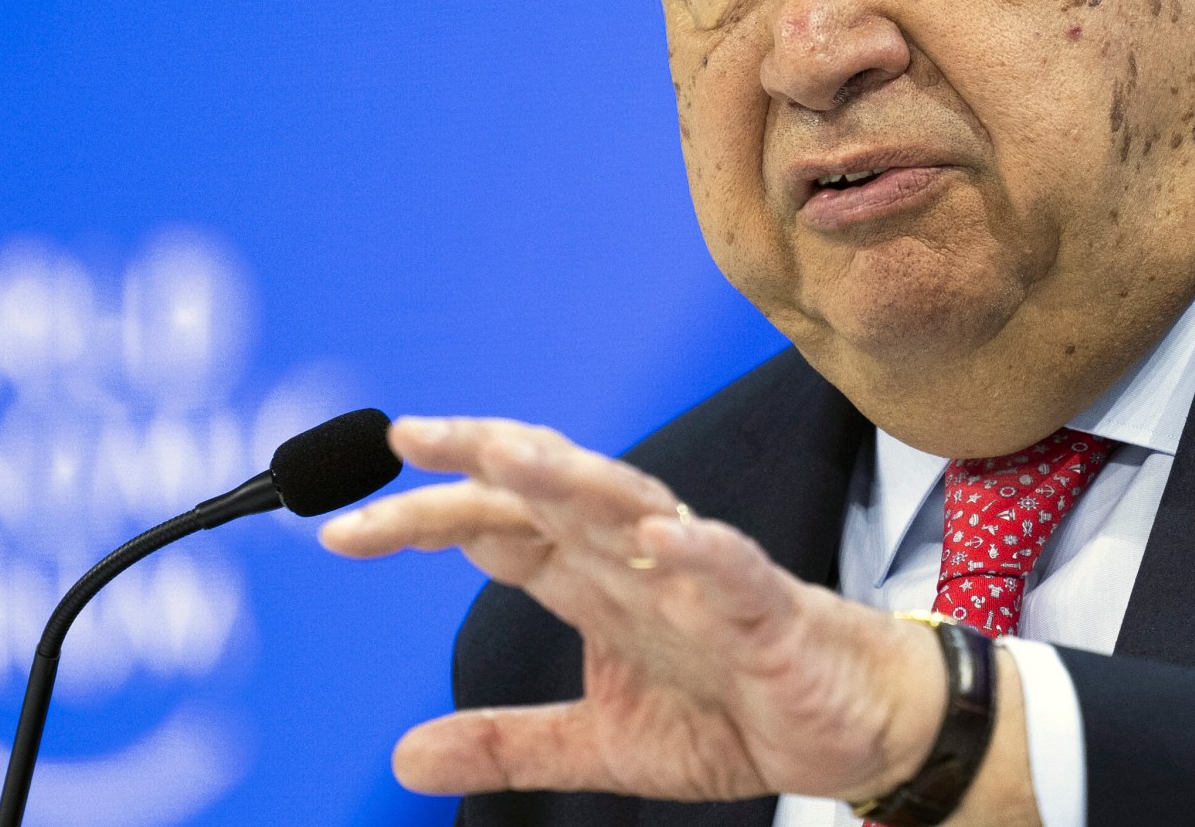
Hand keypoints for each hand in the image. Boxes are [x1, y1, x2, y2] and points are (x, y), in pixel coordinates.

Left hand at [320, 416, 959, 804]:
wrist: (855, 727)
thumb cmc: (738, 710)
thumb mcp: (600, 745)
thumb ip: (509, 742)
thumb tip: (404, 755)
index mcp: (597, 582)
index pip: (498, 530)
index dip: (422, 520)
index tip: (339, 532)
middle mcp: (639, 561)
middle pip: (549, 493)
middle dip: (479, 460)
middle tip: (405, 438)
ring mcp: (703, 579)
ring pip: (630, 506)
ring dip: (570, 476)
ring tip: (507, 455)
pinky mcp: (768, 612)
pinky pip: (732, 571)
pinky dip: (698, 552)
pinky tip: (660, 541)